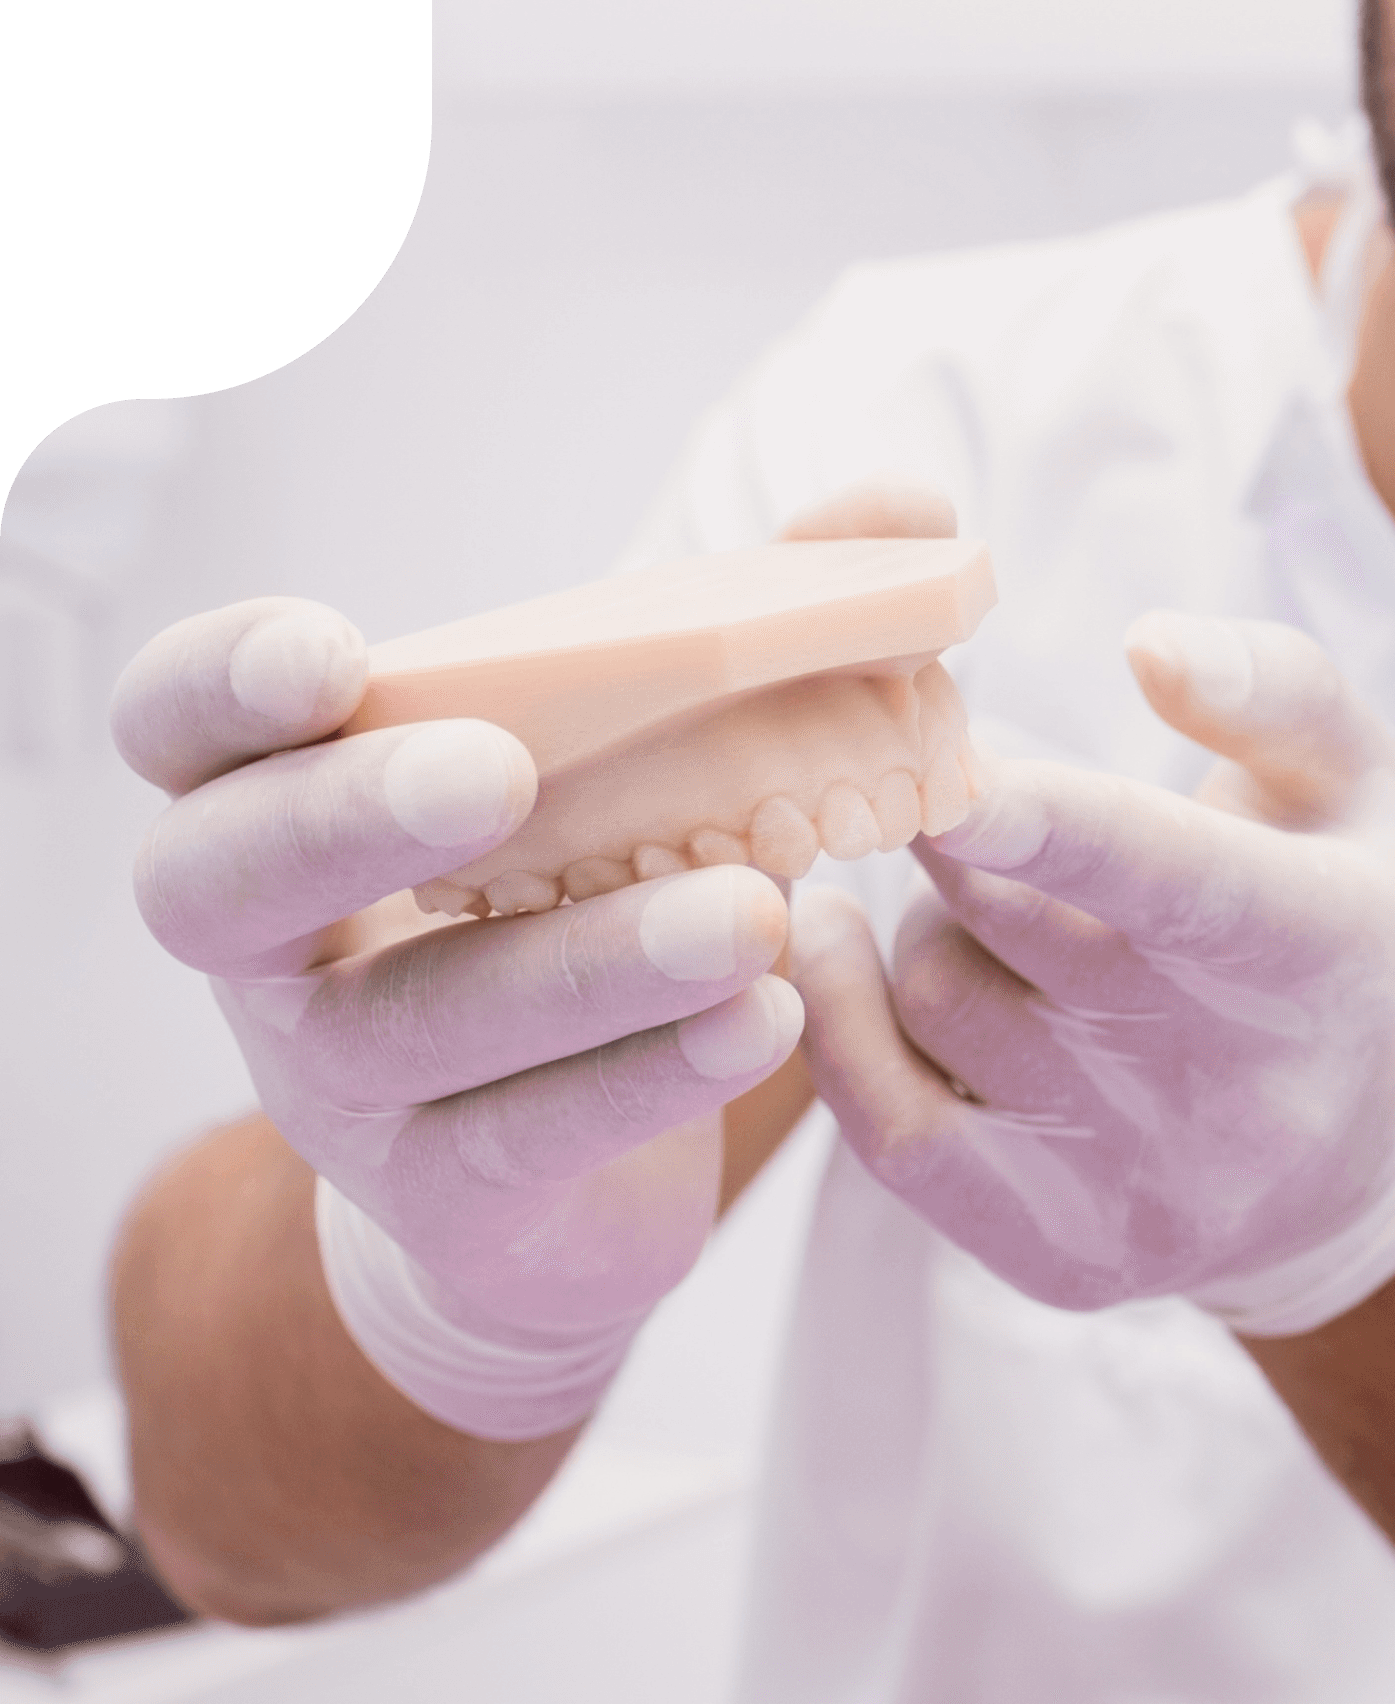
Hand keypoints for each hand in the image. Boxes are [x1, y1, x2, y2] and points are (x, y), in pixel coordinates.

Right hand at [111, 483, 943, 1421]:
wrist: (562, 1184)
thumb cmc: (589, 903)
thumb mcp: (651, 759)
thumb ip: (764, 617)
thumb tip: (900, 505)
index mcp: (289, 801)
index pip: (183, 729)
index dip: (223, 684)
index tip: (329, 653)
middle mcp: (278, 946)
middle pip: (225, 880)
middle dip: (349, 817)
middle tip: (494, 773)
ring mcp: (346, 1086)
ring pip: (419, 1024)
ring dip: (585, 965)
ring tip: (753, 913)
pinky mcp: (452, 1198)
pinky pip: (531, 1137)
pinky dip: (652, 1076)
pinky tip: (767, 1022)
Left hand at [787, 614, 1394, 1323]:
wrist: (1342, 1166)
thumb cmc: (1324, 919)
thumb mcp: (1355, 784)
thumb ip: (1271, 686)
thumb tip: (1149, 645)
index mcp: (1319, 945)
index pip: (1172, 880)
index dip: (1052, 824)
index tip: (945, 771)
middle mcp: (1236, 1086)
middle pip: (1011, 920)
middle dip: (953, 827)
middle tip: (955, 785)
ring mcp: (1142, 1185)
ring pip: (936, 997)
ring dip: (931, 925)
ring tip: (997, 915)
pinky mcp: (1056, 1254)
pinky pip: (885, 1127)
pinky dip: (839, 1024)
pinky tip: (834, 948)